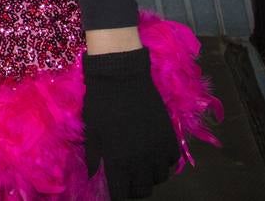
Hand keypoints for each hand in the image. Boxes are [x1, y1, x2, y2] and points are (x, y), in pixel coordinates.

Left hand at [82, 48, 180, 198]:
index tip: (114, 189)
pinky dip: (163, 161)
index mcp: (117, 160)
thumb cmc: (100, 102)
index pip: (121, 193)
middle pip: (143, 190)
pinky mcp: (170, 137)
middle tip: (126, 178)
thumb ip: (95, 157)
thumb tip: (95, 174)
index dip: (117, 194)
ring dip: (149, 175)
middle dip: (133, 188)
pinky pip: (172, 161)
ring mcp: (158, 149)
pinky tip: (153, 152)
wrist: (121, 76)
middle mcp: (141, 160)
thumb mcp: (92, 131)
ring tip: (139, 164)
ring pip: (159, 178)